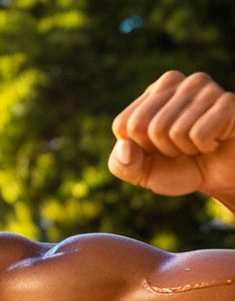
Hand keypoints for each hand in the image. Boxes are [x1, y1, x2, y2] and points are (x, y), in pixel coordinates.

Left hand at [109, 70, 234, 198]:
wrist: (224, 176)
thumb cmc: (181, 168)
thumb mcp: (142, 172)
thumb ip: (121, 165)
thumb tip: (125, 148)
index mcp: (151, 92)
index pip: (124, 125)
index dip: (140, 148)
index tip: (159, 148)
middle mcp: (176, 81)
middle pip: (148, 128)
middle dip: (163, 150)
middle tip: (183, 147)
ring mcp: (203, 86)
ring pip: (174, 131)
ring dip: (186, 149)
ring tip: (200, 143)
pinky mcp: (228, 100)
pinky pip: (199, 134)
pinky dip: (205, 146)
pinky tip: (217, 139)